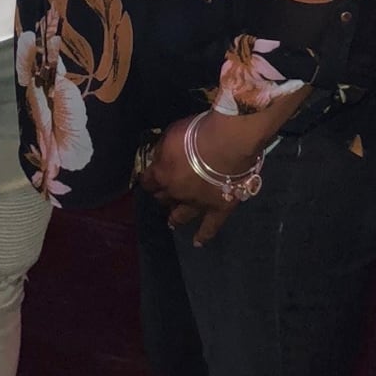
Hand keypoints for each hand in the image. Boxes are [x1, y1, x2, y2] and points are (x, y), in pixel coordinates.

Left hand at [140, 115, 250, 246]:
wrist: (228, 144)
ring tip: (172, 223)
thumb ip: (163, 150)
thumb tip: (158, 158)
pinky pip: (210, 226)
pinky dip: (204, 235)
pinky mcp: (219, 209)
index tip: (148, 177)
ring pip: (182, 215)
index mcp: (162, 174)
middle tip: (162, 196)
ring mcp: (197, 204)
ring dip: (175, 218)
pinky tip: (198, 242)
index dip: (147, 179)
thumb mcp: (171, 135)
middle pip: (164, 197)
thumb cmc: (198, 133)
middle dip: (162, 195)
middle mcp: (176, 193)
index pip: (148, 181)